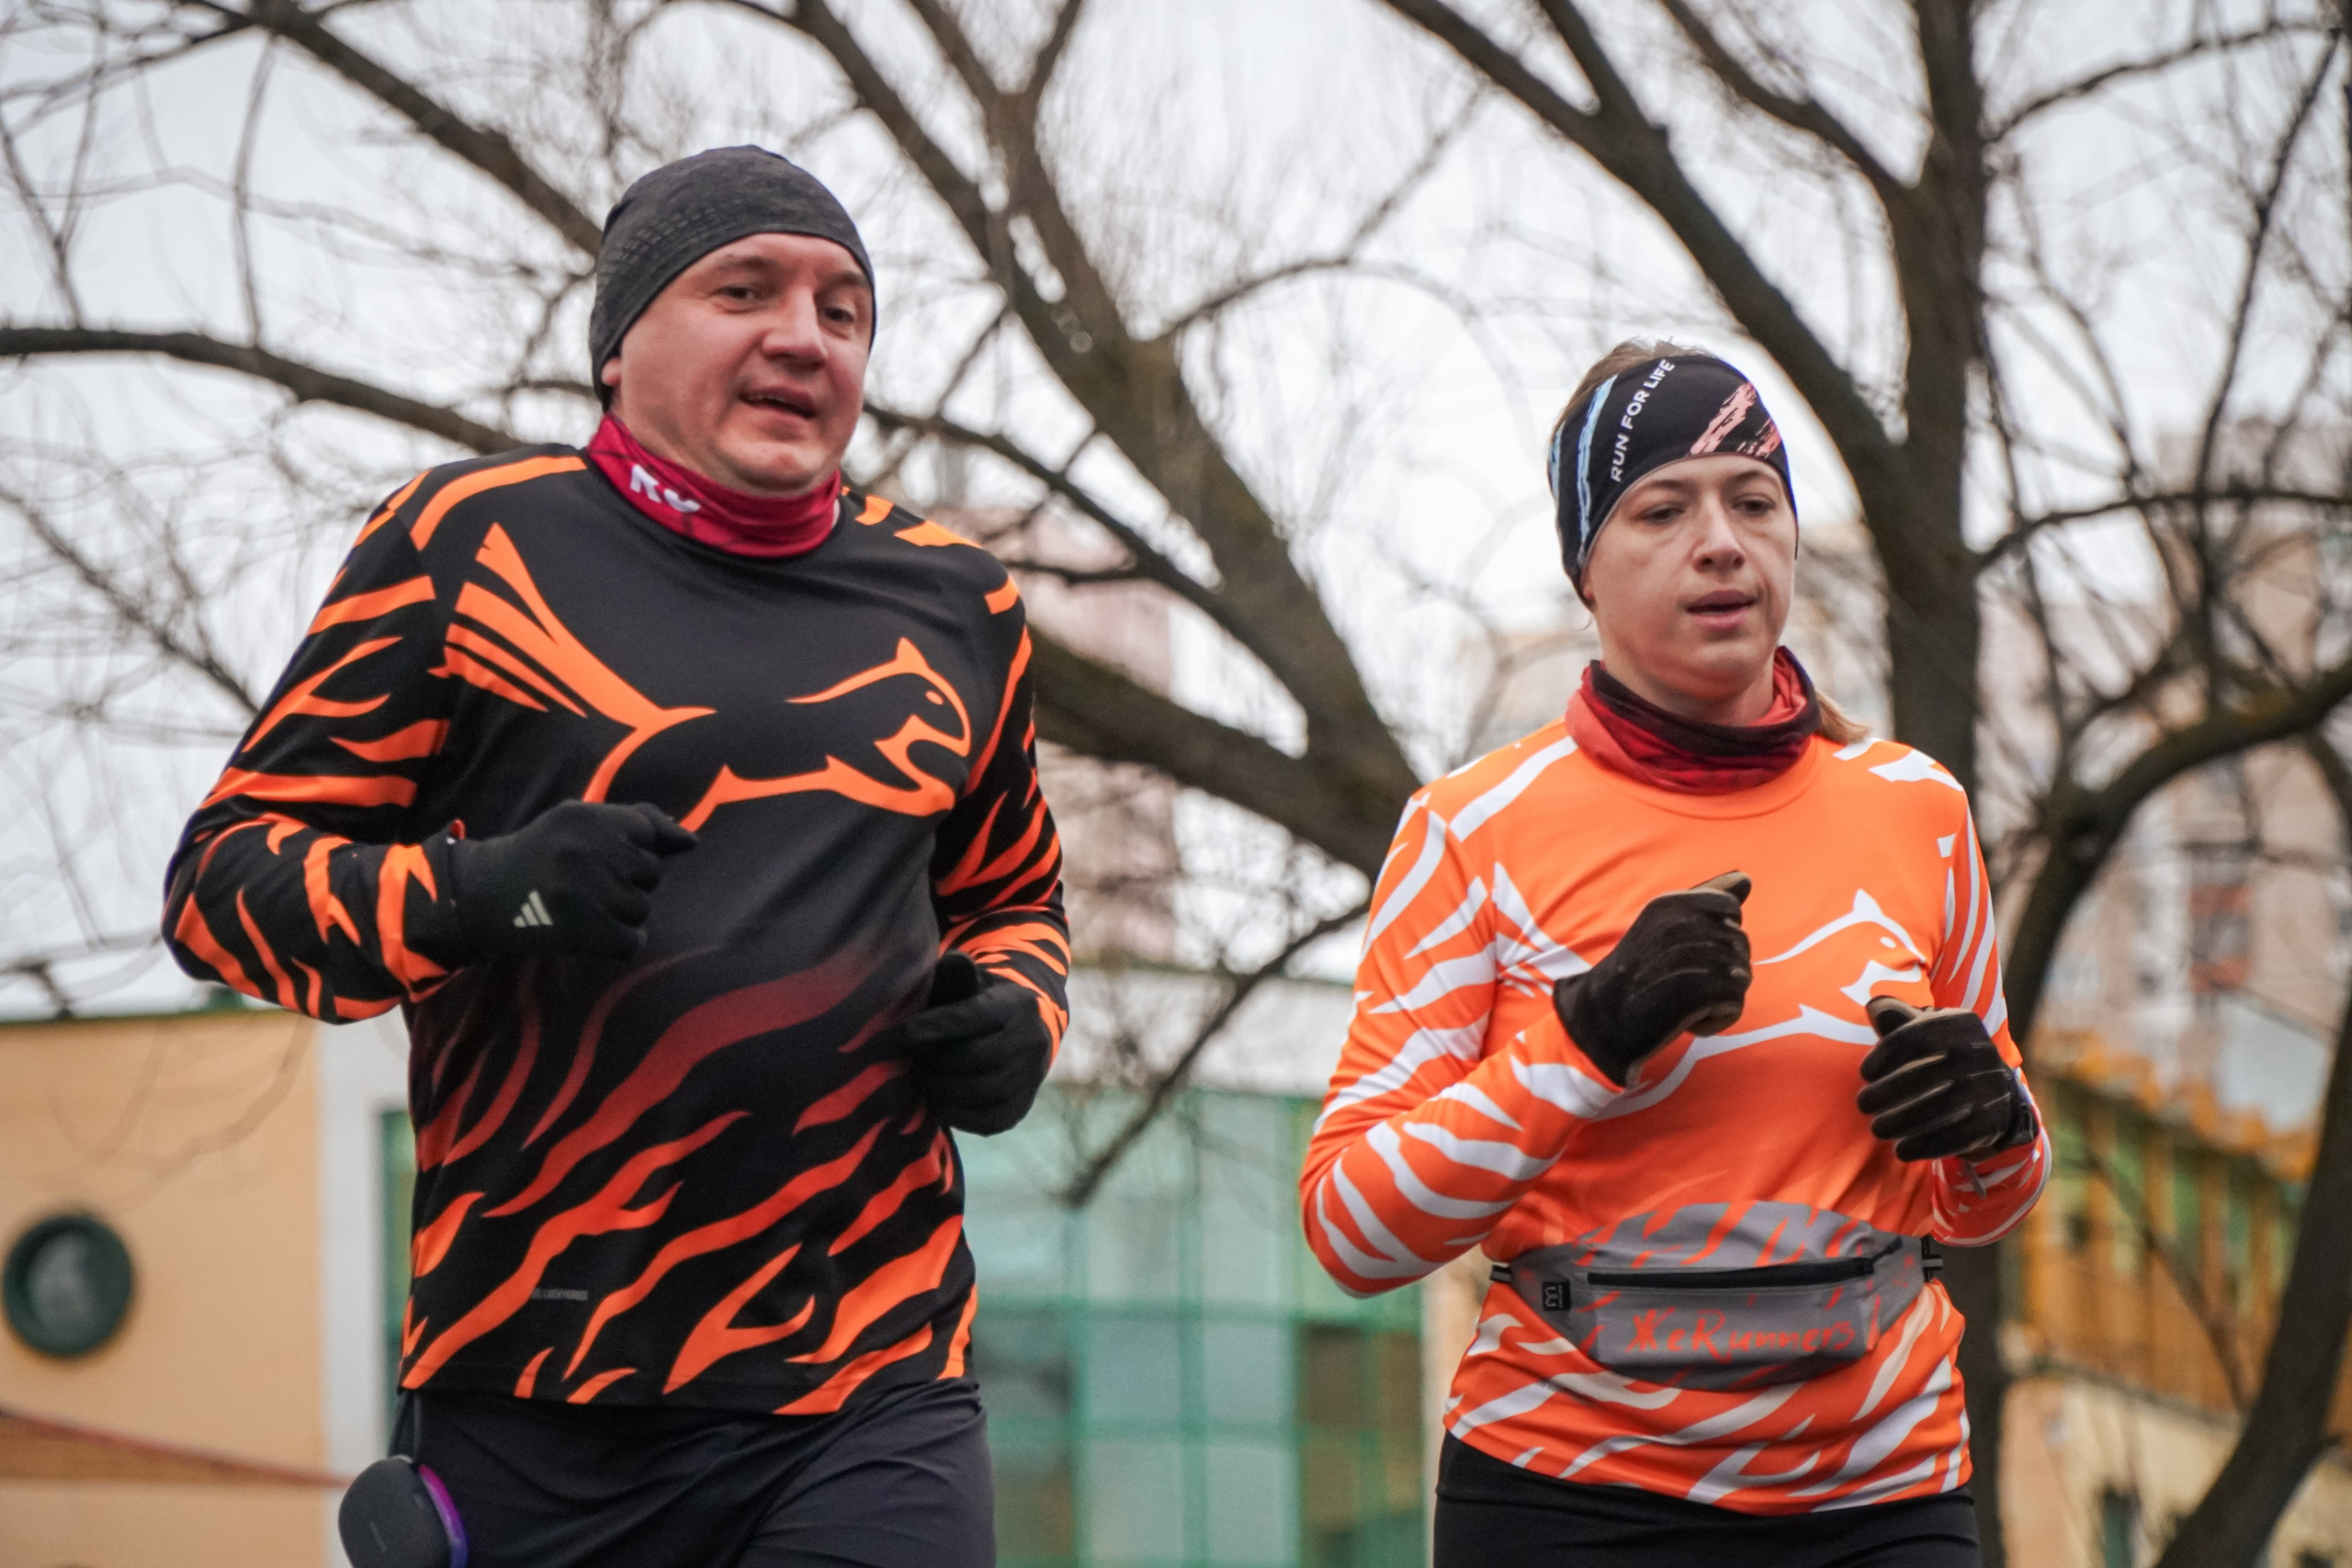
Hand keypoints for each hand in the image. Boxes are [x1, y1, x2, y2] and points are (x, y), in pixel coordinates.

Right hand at [421, 800, 696, 962]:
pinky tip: (593, 932)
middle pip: (650, 873)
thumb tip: (689, 839)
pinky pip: (631, 941)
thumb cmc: (539, 855)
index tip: (614, 860)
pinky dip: (619, 942)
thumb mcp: (575, 822)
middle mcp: (586, 849)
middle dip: (630, 882)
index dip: (639, 849)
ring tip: (587, 908)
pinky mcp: (581, 929)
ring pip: (642, 908)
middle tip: (591, 885)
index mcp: (585, 816)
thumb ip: (632, 821)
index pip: (648, 831)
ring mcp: (583, 890)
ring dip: (623, 914)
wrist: (479, 897)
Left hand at [903, 952, 1051, 1135]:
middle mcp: (1032, 1042)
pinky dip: (955, 1112)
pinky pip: (985, 1120)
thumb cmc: (976, 1005)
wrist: (1015, 1036)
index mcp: (1019, 1004)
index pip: (976, 1017)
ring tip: (922, 1075)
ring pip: (981, 1092)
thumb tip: (953, 960)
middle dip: (936, 1059)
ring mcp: (1030, 1079)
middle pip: (977, 1058)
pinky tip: (937, 1097)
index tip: (906, 1033)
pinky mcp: (1019, 1110)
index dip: (937, 1026)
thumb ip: (956, 973)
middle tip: (912, 1057)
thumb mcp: (968, 983)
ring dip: (942, 1086)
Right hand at [1552, 871, 1751, 1086]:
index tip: (1684, 954)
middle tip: (1677, 983)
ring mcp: (1696, 956)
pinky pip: (1735, 1006)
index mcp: (1672, 903)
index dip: (1718, 937)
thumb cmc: (1633, 977)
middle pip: (1740, 945)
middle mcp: (1685, 923)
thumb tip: (1746, 877)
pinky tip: (1684, 1020)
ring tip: (1680, 1001)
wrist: (1599, 1021)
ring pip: (1742, 976)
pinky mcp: (1703, 990)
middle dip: (1719, 970)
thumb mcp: (1662, 927)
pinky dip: (1714, 1020)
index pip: (1730, 908)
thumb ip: (1705, 899)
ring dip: (1717, 997)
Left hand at [1857, 997, 2037, 1161]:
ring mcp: (1990, 1088)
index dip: (1886, 1054)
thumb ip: (1895, 1016)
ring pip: (1941, 1107)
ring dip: (1902, 1121)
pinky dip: (1925, 1146)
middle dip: (1888, 1092)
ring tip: (1877, 1129)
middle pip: (1927, 1073)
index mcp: (1961, 1023)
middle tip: (1863, 1104)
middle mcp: (1980, 1053)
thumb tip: (1874, 1008)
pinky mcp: (1992, 1121)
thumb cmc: (1939, 1054)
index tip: (1865, 1072)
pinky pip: (1957, 1136)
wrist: (1993, 1091)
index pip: (1918, 1035)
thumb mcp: (1922, 1028)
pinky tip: (1901, 1151)